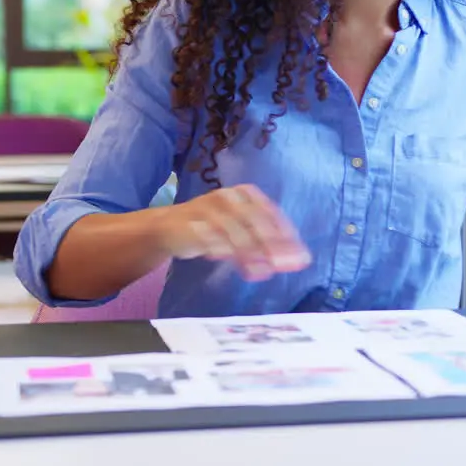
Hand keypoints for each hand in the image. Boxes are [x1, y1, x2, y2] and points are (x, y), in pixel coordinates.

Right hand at [157, 184, 309, 280]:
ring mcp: (207, 210)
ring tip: (264, 272)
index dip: (286, 233)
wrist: (165, 227)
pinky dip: (225, 252)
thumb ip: (265, 242)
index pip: (270, 211)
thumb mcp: (240, 229)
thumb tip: (298, 259)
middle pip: (254, 220)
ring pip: (234, 230)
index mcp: (243, 194)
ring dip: (251, 252)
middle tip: (286, 264)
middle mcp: (227, 198)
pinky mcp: (190, 226)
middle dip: (273, 243)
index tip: (299, 255)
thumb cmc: (211, 227)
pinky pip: (210, 239)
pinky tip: (236, 266)